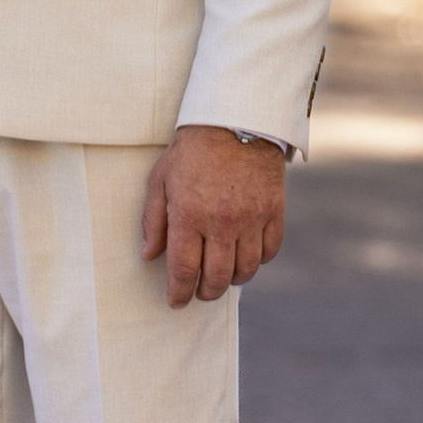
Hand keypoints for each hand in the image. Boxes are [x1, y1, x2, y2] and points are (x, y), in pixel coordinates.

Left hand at [140, 125, 284, 308]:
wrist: (236, 120)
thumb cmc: (192, 151)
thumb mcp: (161, 180)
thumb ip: (154, 220)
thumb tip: (149, 255)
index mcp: (189, 214)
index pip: (184, 269)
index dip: (179, 292)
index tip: (176, 302)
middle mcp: (222, 222)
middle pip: (217, 277)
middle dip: (205, 292)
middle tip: (200, 292)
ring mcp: (251, 218)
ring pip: (245, 270)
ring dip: (232, 280)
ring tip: (222, 275)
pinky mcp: (274, 211)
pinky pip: (269, 252)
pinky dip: (258, 261)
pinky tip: (246, 256)